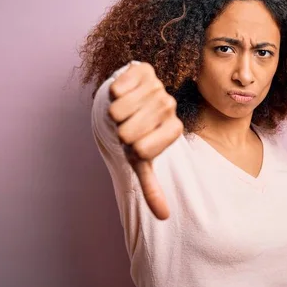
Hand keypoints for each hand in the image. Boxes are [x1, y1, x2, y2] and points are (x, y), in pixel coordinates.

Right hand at [108, 61, 182, 219]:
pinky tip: (123, 93)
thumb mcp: (142, 160)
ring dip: (114, 113)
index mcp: (174, 130)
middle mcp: (170, 107)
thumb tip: (163, 216)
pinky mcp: (143, 70)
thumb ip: (152, 188)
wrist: (131, 99)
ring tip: (126, 110)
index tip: (136, 141)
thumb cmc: (137, 133)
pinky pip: (116, 89)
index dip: (130, 148)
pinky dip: (112, 94)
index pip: (140, 151)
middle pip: (126, 132)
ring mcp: (158, 87)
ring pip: (118, 111)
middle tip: (129, 124)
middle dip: (120, 131)